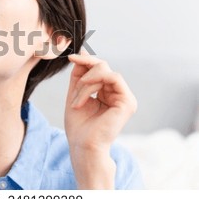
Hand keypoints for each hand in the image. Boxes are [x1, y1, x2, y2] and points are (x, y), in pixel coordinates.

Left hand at [64, 51, 136, 187]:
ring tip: (77, 99)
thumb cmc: (78, 125)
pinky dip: (94, 83)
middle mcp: (118, 93)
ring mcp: (125, 97)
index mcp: (107, 92)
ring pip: (105, 71)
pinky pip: (113, 78)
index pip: (98, 68)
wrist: (82, 145)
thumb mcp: (75, 93)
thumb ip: (79, 75)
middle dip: (84, 72)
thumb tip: (81, 54)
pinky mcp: (128, 102)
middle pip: (103, 66)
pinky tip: (84, 96)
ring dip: (86, 82)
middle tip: (75, 84)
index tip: (71, 57)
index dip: (86, 60)